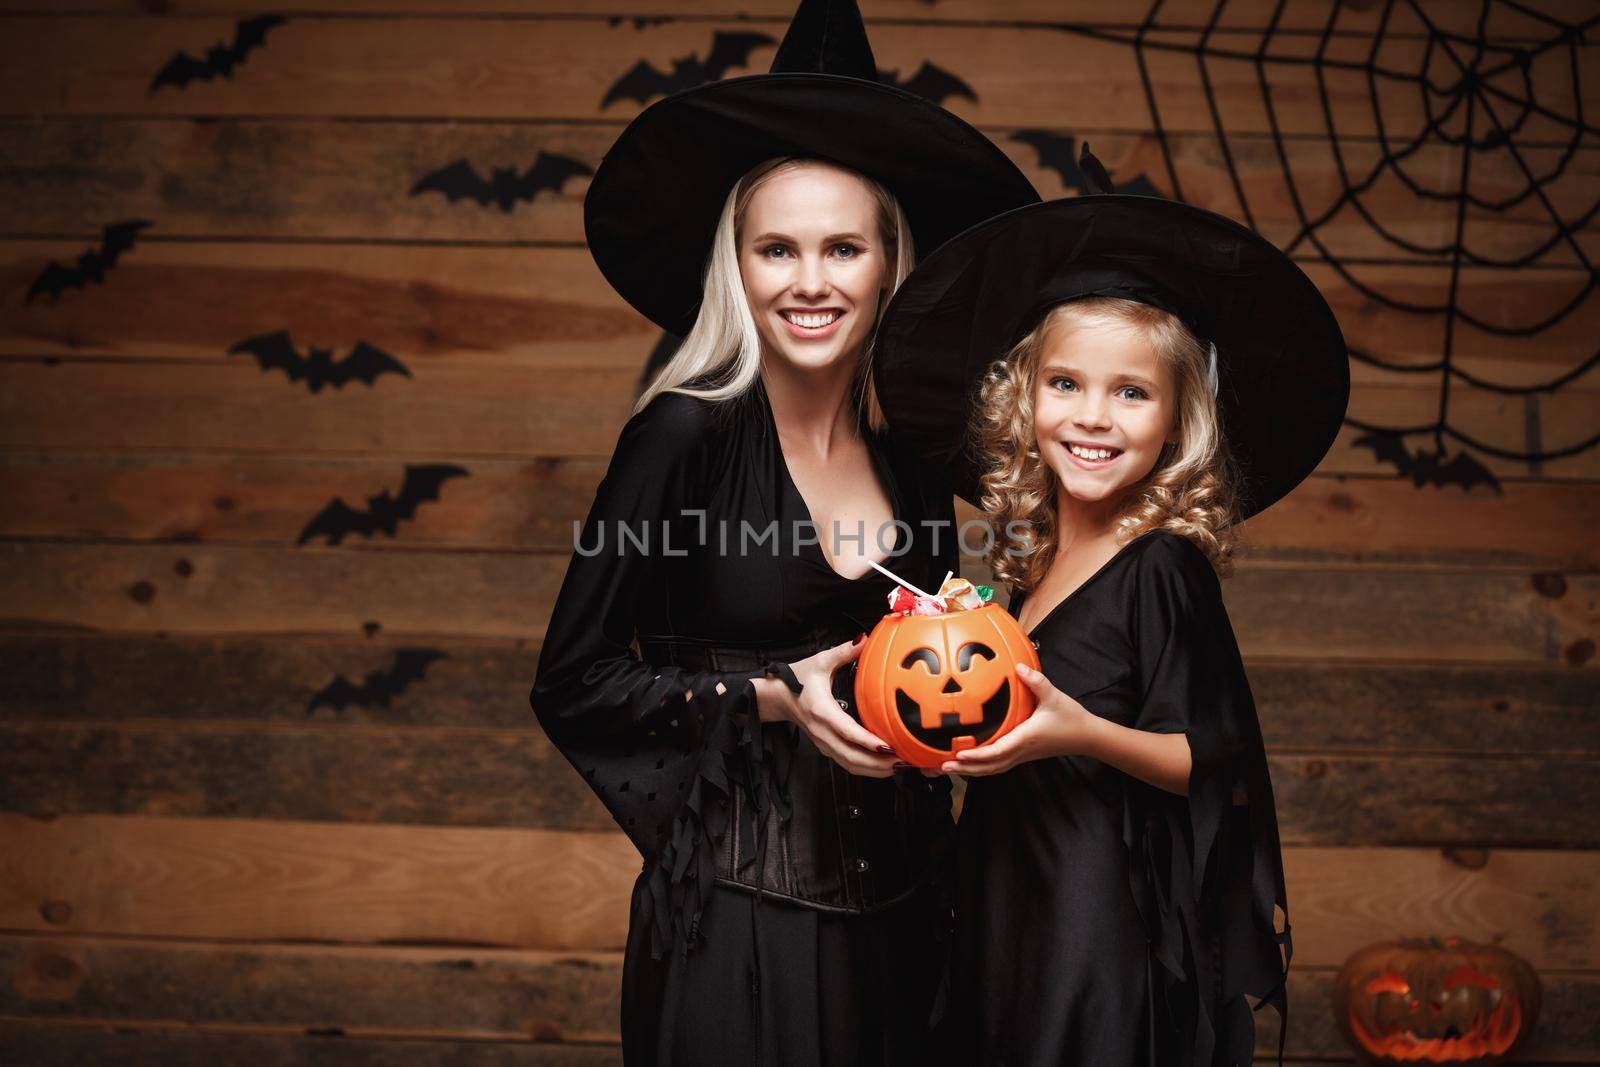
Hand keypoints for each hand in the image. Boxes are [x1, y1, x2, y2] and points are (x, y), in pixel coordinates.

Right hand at [774, 636, 898, 777]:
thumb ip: (844, 652)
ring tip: (899, 766)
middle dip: (879, 763)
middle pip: (852, 757)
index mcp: (822, 712)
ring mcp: (824, 743)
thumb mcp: (820, 661)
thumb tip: (865, 640)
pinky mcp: (827, 747)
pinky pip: (847, 763)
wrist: (777, 697)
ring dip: (875, 770)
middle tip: (904, 761)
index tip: (888, 746)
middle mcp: (822, 732)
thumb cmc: (796, 680)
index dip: (867, 741)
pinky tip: (884, 766)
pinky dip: (867, 768)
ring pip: (850, 764)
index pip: (847, 731)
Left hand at [939, 662, 1100, 775]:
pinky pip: (998, 764)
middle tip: (941, 767)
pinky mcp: (1022, 754)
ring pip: (992, 769)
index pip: (998, 751)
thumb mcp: (1054, 696)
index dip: (978, 755)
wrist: (1086, 736)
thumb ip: (1036, 681)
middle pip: (989, 767)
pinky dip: (981, 767)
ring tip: (947, 768)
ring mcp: (1021, 755)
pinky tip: (968, 762)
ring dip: (970, 770)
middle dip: (965, 768)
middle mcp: (1021, 751)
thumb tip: (1020, 667)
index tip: (959, 753)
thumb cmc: (1070, 717)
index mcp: (1025, 738)